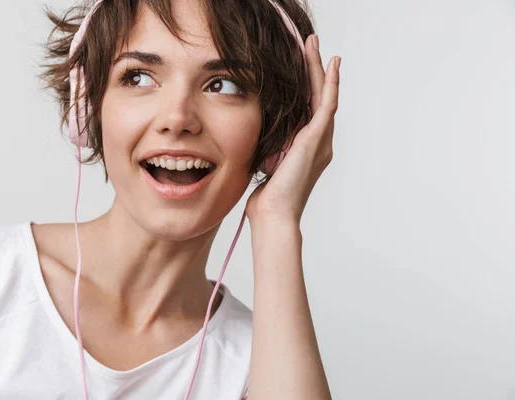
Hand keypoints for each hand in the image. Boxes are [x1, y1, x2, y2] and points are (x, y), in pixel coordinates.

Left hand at [245, 34, 340, 224]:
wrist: (274, 214)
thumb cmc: (268, 197)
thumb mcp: (267, 165)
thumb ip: (272, 148)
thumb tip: (265, 138)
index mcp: (307, 147)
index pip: (308, 108)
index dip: (307, 84)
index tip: (301, 63)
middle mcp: (319, 142)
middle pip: (318, 97)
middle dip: (314, 69)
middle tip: (310, 44)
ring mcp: (321, 141)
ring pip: (323, 96)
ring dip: (319, 69)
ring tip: (315, 45)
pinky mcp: (317, 140)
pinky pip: (327, 105)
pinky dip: (330, 84)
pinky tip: (330, 66)